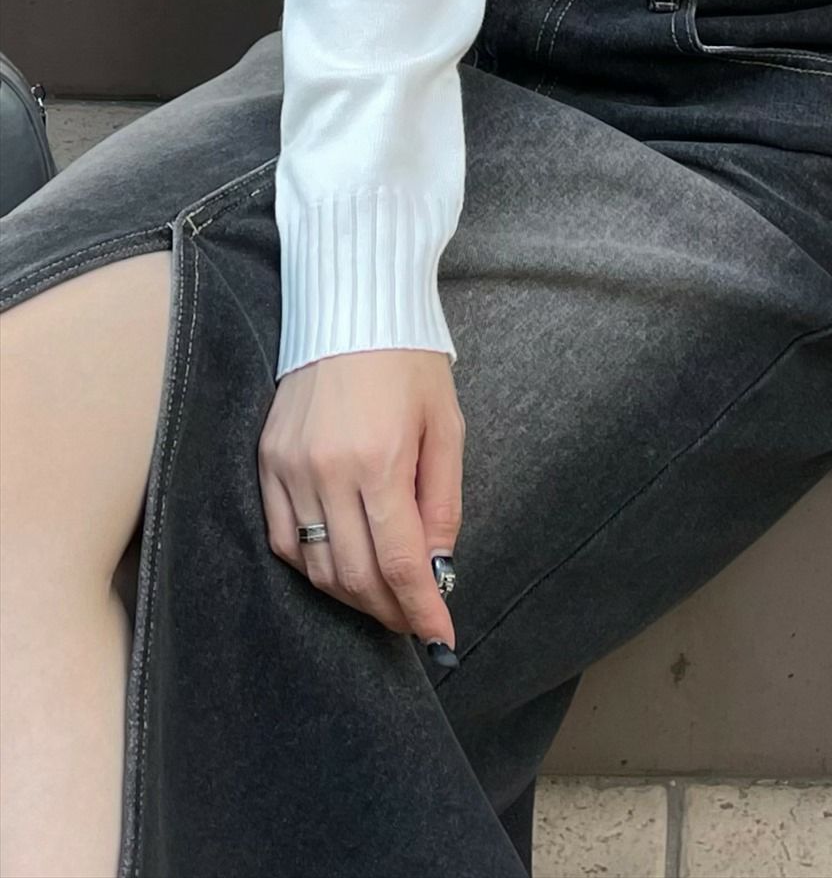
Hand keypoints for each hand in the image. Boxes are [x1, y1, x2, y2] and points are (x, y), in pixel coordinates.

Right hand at [258, 349, 464, 653]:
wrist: (351, 308)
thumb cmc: (409, 363)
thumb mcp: (447, 426)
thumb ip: (443, 502)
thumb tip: (437, 568)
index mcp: (381, 461)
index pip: (400, 561)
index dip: (421, 610)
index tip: (441, 639)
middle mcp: (328, 472)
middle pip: (354, 575)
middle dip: (389, 608)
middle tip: (415, 617)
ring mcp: (289, 469)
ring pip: (314, 567)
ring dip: (351, 594)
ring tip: (383, 595)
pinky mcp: (266, 462)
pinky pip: (283, 538)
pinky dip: (310, 565)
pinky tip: (339, 565)